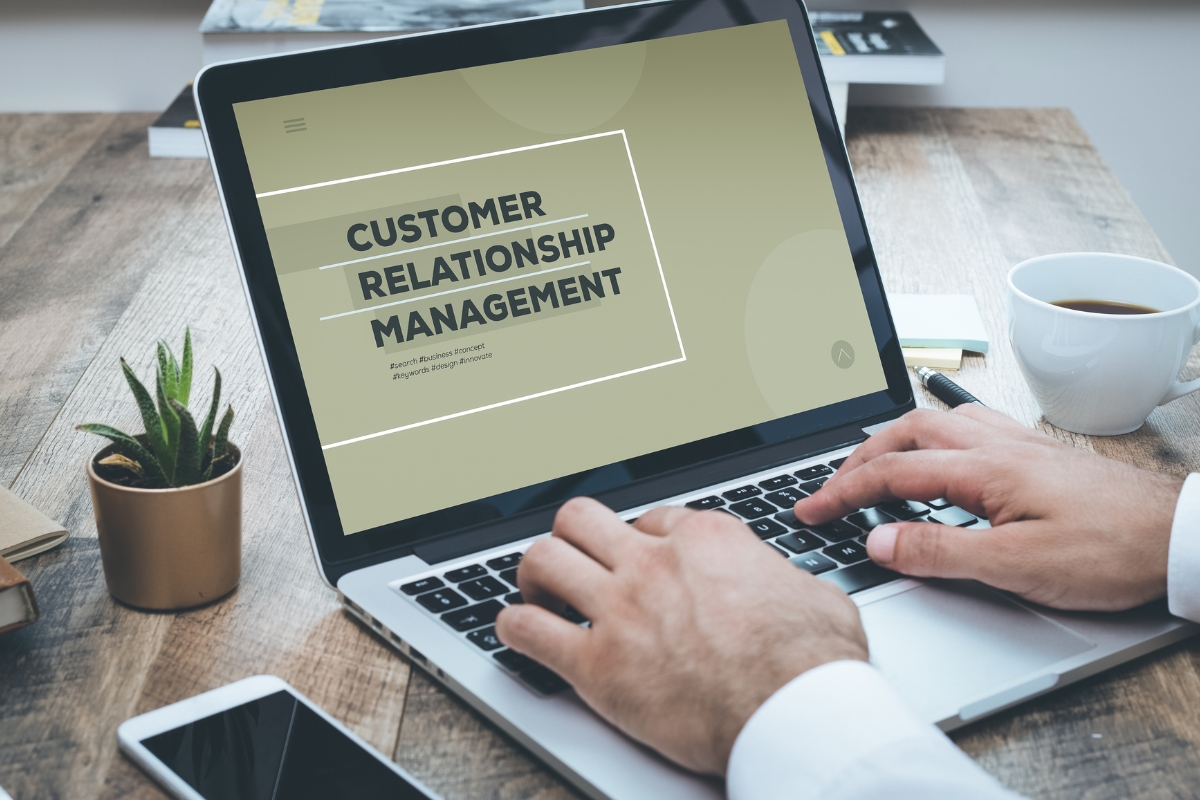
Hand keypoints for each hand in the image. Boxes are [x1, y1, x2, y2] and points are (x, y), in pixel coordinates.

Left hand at [494, 498, 867, 775]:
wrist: (796, 715)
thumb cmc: (813, 664)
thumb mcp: (814, 595)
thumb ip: (784, 579)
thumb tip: (787, 587)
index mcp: (705, 540)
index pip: (648, 518)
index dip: (638, 538)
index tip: (637, 559)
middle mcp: (654, 564)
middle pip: (580, 519)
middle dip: (571, 537)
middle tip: (573, 562)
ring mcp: (620, 610)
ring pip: (544, 559)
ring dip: (534, 574)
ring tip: (539, 593)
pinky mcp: (597, 666)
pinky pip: (528, 630)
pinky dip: (514, 627)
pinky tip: (519, 631)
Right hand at [796, 405, 1184, 610]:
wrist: (1180, 534)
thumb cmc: (1111, 550)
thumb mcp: (1017, 565)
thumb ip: (941, 551)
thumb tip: (878, 541)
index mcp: (984, 469)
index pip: (891, 473)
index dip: (842, 492)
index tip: (810, 510)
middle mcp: (997, 445)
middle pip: (906, 432)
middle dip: (858, 457)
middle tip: (833, 487)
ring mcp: (1020, 444)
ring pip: (938, 422)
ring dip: (895, 440)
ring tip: (875, 465)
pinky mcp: (1039, 453)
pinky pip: (972, 427)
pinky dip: (937, 437)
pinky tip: (945, 456)